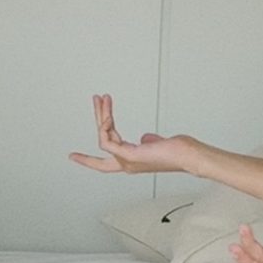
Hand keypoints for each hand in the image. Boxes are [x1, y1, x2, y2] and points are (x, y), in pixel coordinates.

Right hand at [69, 94, 198, 175]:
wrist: (189, 155)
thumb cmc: (180, 152)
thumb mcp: (159, 144)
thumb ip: (149, 141)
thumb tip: (144, 138)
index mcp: (132, 161)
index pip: (104, 162)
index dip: (87, 160)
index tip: (72, 156)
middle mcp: (126, 163)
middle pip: (102, 141)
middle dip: (97, 118)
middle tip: (96, 99)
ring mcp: (126, 161)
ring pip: (103, 136)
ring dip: (103, 114)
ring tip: (104, 98)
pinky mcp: (129, 155)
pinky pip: (106, 140)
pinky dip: (105, 125)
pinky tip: (108, 113)